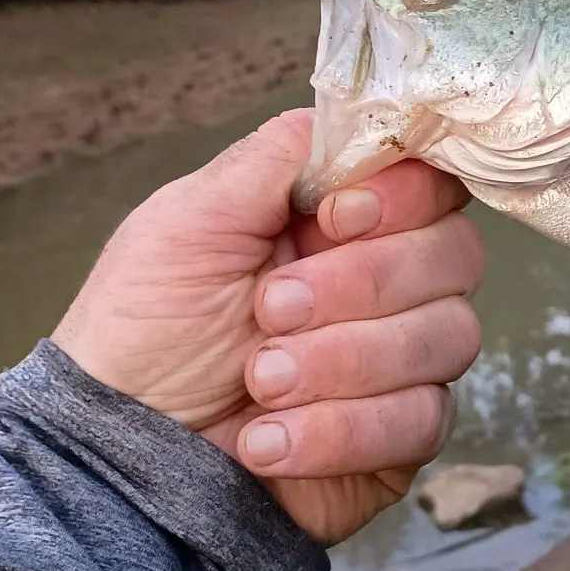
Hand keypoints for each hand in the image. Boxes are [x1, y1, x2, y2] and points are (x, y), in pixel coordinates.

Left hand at [52, 109, 483, 544]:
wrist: (114, 456)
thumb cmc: (144, 330)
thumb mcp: (191, 217)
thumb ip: (279, 154)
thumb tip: (355, 114)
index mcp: (346, 216)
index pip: (433, 180)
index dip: (403, 196)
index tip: (333, 218)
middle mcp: (391, 278)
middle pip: (455, 253)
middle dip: (358, 285)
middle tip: (269, 309)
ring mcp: (404, 357)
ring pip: (448, 335)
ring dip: (345, 360)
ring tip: (260, 381)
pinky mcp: (401, 435)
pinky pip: (422, 419)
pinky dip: (340, 429)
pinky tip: (269, 440)